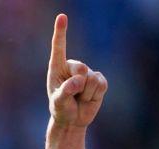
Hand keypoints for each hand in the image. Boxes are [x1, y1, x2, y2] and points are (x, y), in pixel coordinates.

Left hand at [47, 14, 107, 128]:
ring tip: (79, 98)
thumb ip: (65, 91)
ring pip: (91, 79)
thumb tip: (78, 81)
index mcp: (57, 67)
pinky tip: (89, 98)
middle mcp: (73, 66)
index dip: (61, 32)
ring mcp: (88, 72)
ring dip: (85, 94)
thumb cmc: (61, 109)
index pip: (59, 47)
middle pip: (80, 68)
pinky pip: (101, 84)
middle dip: (77, 85)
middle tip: (72, 95)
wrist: (73, 120)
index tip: (62, 17)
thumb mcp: (58, 102)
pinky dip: (94, 95)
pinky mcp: (99, 80)